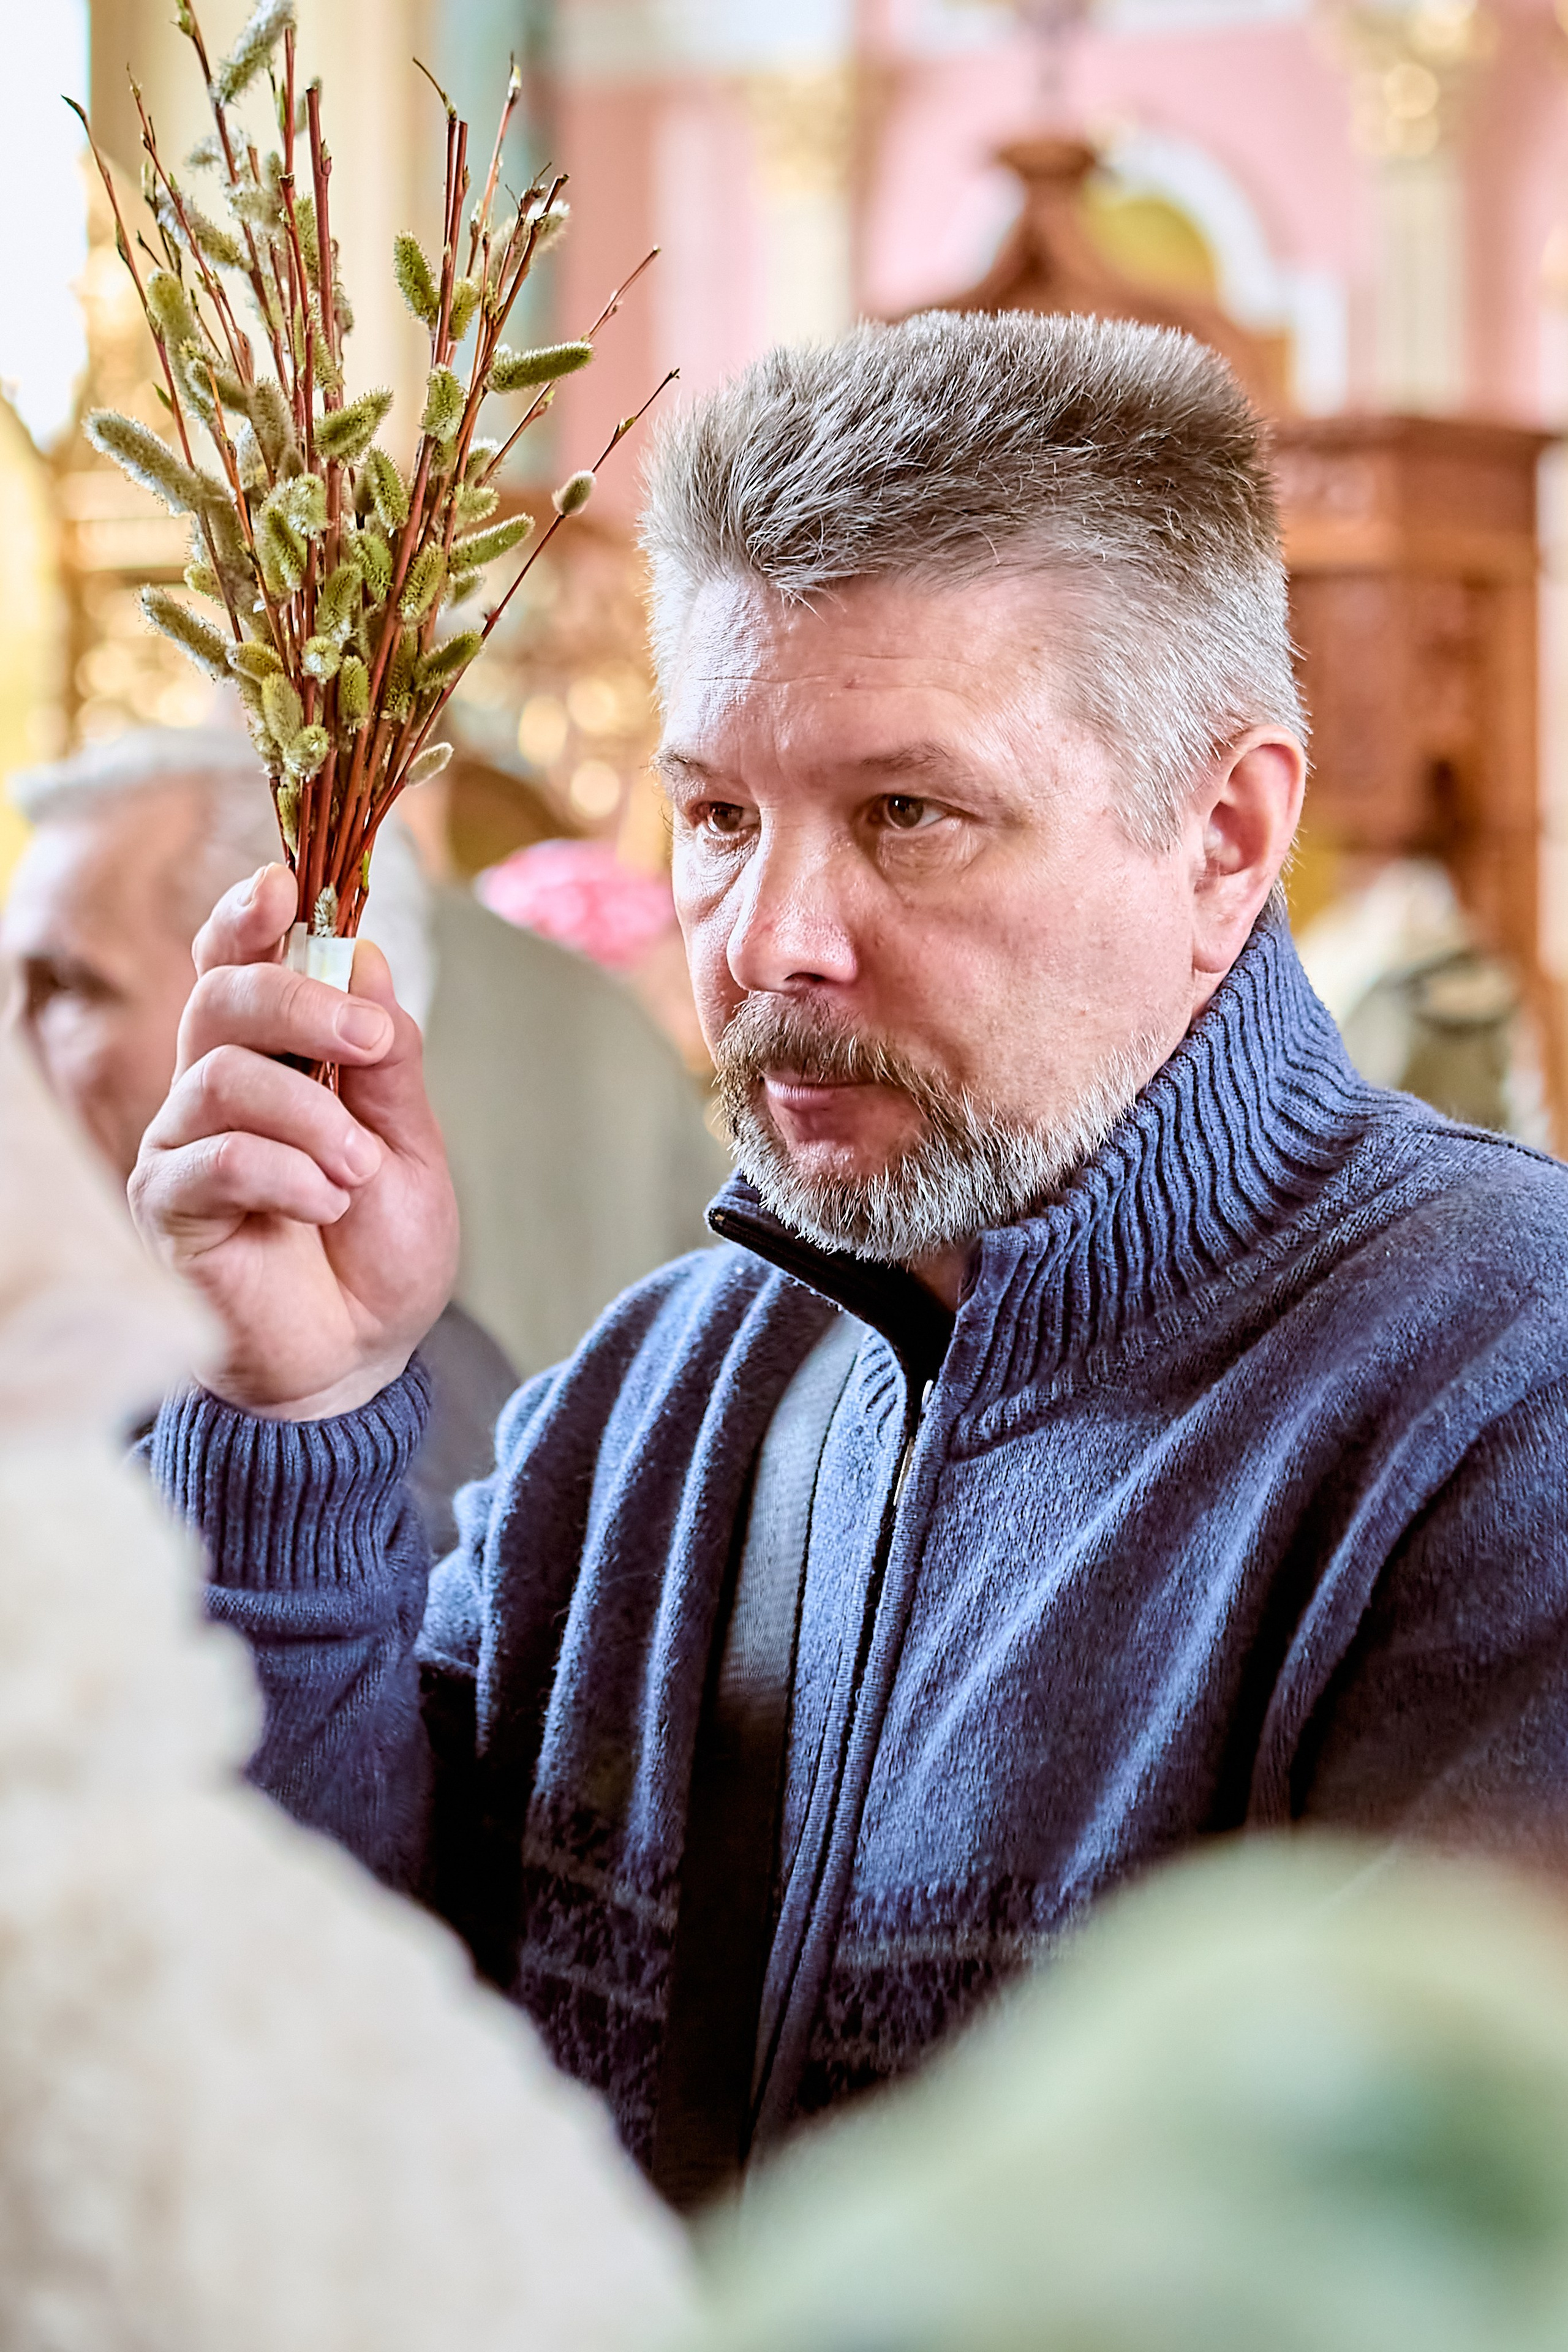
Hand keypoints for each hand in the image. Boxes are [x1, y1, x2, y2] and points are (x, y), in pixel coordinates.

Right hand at [130, 863, 458, 1418]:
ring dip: (310, 1116)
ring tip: (357, 1170)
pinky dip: (282, 1174)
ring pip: (221, 1077)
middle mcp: (214, 1088)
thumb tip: (365, 958)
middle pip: (222, 998)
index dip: (248, 916)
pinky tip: (322, 1203)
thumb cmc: (377, 1248)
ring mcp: (183, 1147)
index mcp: (274, 1058)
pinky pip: (211, 1159)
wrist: (361, 1355)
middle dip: (301, 1005)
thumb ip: (386, 1058)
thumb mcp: (412, 1144)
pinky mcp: (168, 1209)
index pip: (237, 962)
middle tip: (368, 1048)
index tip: (287, 889)